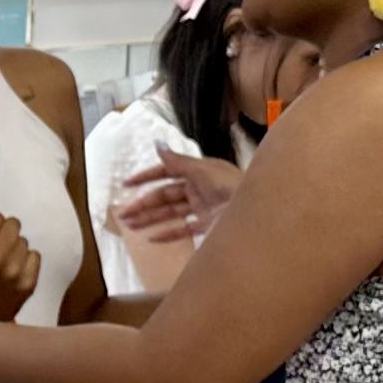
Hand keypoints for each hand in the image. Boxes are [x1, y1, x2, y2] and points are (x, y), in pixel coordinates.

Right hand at [112, 150, 243, 245]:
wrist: (258, 212)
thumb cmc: (232, 187)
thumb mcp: (203, 171)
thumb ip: (177, 161)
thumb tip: (156, 144)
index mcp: (198, 171)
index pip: (166, 172)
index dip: (146, 177)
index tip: (127, 185)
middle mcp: (198, 188)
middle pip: (165, 196)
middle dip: (144, 204)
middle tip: (123, 215)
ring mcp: (203, 208)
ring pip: (170, 213)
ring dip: (150, 219)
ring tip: (131, 228)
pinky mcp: (208, 226)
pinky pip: (184, 229)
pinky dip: (168, 233)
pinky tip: (152, 239)